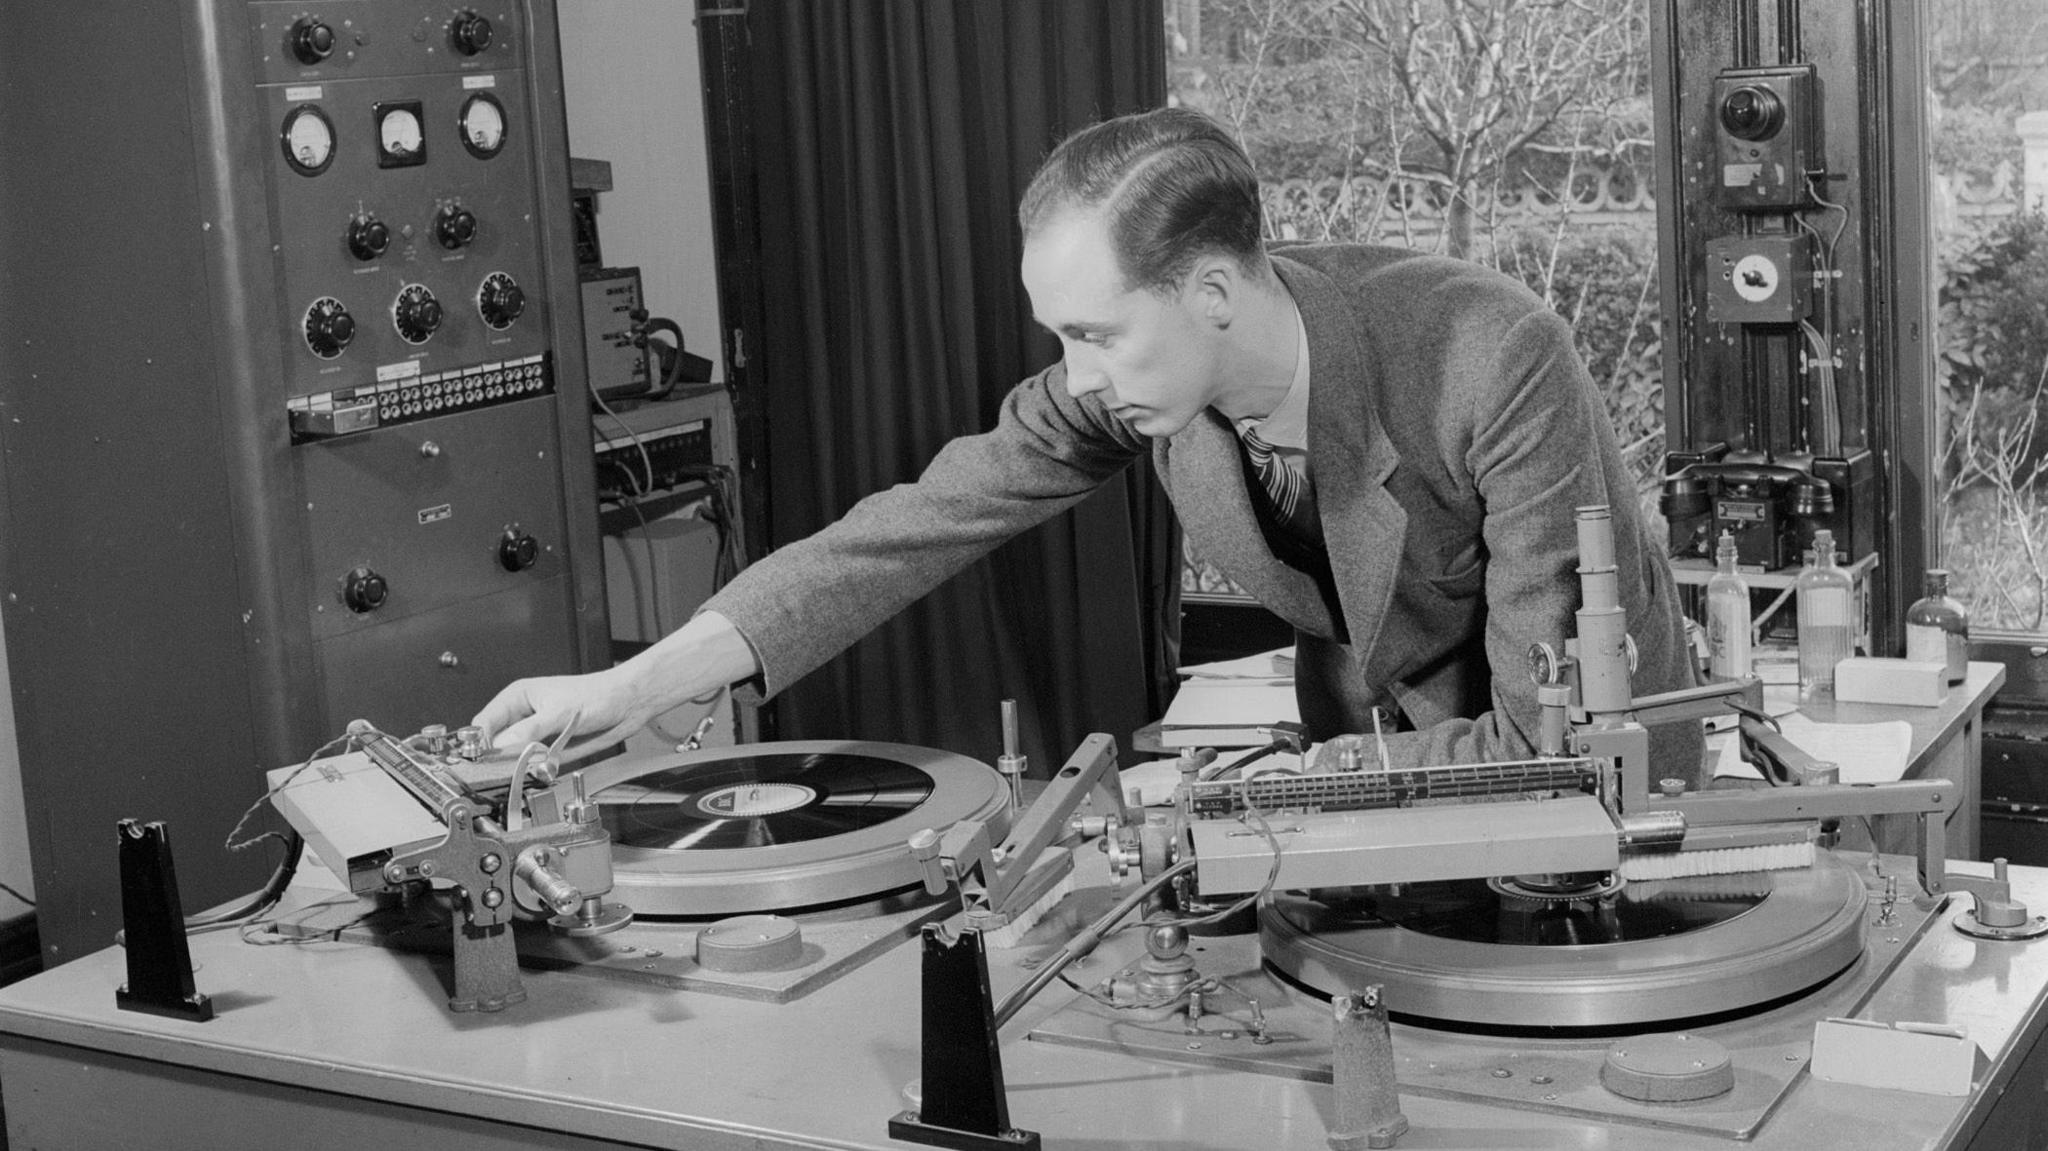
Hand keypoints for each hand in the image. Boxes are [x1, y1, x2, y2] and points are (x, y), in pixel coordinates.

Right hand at [470, 611, 760, 758]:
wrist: (628, 704)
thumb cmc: (598, 696)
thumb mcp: (559, 713)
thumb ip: (529, 731)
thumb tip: (500, 746)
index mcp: (517, 697)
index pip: (484, 723)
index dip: (477, 743)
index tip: (477, 762)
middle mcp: (523, 714)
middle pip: (495, 743)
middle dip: (498, 758)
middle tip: (506, 769)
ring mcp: (535, 732)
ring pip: (513, 756)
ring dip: (519, 765)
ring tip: (531, 765)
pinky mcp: (549, 746)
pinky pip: (532, 763)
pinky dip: (535, 769)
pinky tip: (544, 768)